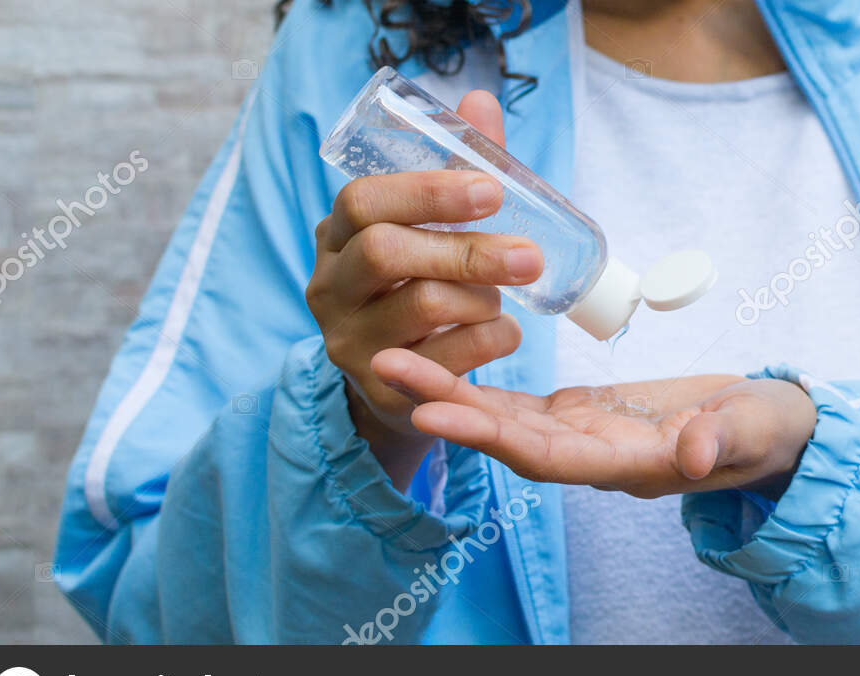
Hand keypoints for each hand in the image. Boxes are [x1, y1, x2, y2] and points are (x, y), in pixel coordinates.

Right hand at [305, 90, 542, 489]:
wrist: (400, 382)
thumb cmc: (419, 284)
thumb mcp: (430, 229)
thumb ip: (456, 168)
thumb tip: (480, 99)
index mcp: (336, 236)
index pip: (363, 202)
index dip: (427, 192)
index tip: (490, 191)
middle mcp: (329, 288)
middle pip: (388, 254)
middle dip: (467, 250)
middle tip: (530, 255)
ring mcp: (349, 343)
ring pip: (422, 307)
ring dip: (482, 296)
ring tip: (506, 294)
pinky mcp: (382, 392)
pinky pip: (450, 361)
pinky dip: (492, 340)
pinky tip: (505, 331)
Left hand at [370, 348, 817, 498]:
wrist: (768, 431)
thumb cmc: (765, 430)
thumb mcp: (754, 430)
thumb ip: (725, 441)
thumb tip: (695, 455)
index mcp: (628, 466)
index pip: (545, 457)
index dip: (488, 436)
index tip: (433, 412)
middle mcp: (591, 458)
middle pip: (506, 437)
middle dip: (446, 404)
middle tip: (384, 363)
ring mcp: (583, 438)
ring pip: (505, 418)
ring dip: (449, 391)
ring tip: (391, 356)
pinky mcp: (583, 416)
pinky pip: (521, 403)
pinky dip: (480, 383)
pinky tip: (441, 357)